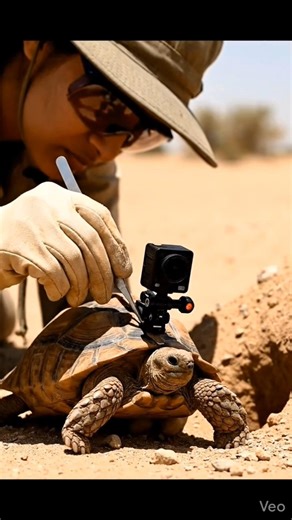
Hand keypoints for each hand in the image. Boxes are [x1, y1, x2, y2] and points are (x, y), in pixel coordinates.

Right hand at [0, 182, 131, 305]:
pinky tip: (56, 293)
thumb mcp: (55, 230)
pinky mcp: (19, 245)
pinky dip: (60, 288)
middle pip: (90, 240)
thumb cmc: (25, 241)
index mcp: (62, 195)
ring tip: (78, 298)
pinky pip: (53, 272)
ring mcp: (33, 223)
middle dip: (103, 273)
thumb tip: (117, 271)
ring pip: (74, 259)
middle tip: (106, 294)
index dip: (117, 246)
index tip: (123, 271)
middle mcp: (49, 203)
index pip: (101, 217)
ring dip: (81, 285)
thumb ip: (82, 240)